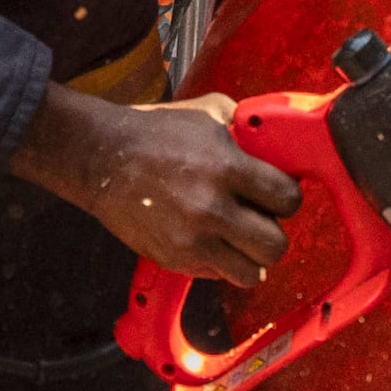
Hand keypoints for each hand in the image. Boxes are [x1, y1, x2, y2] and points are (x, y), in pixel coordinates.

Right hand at [11, 87, 298, 284]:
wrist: (102, 158)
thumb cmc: (157, 133)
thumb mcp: (209, 115)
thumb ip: (247, 130)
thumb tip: (276, 142)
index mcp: (227, 168)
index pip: (287, 199)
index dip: (287, 197)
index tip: (277, 195)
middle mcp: (212, 209)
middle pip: (275, 246)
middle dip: (273, 233)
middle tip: (260, 221)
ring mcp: (191, 240)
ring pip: (250, 273)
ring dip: (249, 257)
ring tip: (239, 240)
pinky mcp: (174, 259)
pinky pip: (216, 275)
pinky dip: (219, 263)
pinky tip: (209, 240)